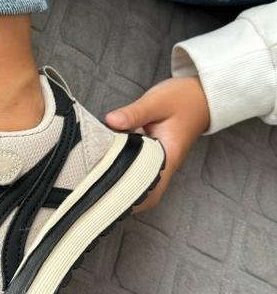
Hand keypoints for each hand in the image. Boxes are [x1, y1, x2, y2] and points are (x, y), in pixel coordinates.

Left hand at [105, 76, 209, 210]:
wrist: (201, 95)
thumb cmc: (183, 99)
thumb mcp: (157, 102)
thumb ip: (134, 113)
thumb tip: (110, 121)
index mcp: (168, 157)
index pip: (148, 190)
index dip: (128, 198)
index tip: (105, 198)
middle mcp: (164, 164)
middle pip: (142, 193)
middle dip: (120, 196)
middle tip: (94, 190)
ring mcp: (159, 161)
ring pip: (138, 181)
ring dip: (120, 182)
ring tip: (95, 179)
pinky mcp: (153, 154)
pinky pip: (136, 167)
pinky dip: (122, 167)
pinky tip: (105, 161)